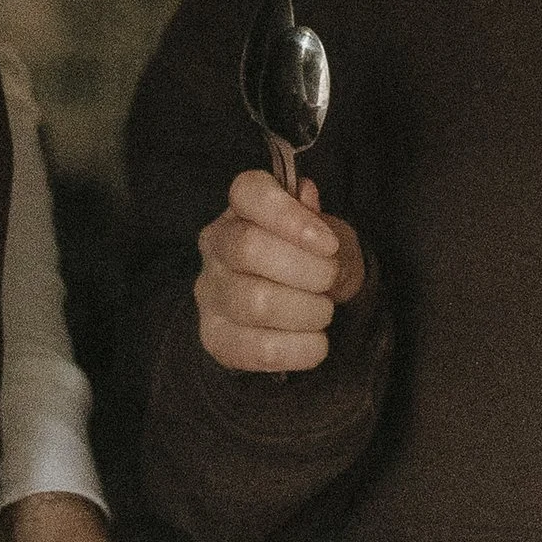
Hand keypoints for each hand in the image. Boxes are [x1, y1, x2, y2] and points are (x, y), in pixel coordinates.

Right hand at [195, 167, 366, 372]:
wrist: (293, 313)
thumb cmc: (311, 263)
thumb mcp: (329, 237)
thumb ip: (321, 221)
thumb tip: (306, 196)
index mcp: (243, 208)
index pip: (249, 192)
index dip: (289, 216)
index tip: (328, 243)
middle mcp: (217, 245)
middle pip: (248, 248)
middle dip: (306, 269)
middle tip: (331, 280)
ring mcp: (211, 292)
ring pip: (254, 302)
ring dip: (306, 311)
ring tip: (323, 312)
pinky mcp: (215, 337)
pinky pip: (256, 349)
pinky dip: (299, 349)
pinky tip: (314, 342)